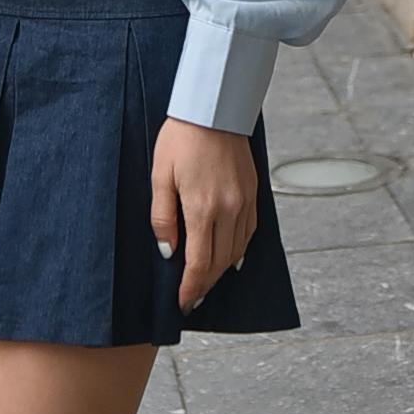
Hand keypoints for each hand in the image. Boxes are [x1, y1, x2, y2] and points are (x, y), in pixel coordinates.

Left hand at [151, 117, 257, 311]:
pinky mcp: (253, 193)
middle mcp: (229, 210)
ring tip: (206, 280)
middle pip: (220, 262)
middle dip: (205, 285)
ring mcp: (244, 201)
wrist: (214, 109)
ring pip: (237, 250)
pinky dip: (238, 250)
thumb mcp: (160, 175)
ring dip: (221, 270)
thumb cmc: (181, 138)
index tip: (182, 303)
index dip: (191, 288)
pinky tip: (228, 256)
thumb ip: (162, 216)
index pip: (199, 263)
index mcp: (203, 208)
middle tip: (191, 298)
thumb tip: (168, 251)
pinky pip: (249, 231)